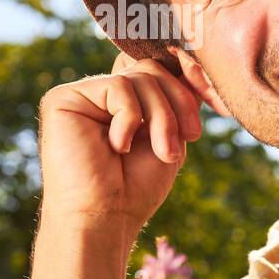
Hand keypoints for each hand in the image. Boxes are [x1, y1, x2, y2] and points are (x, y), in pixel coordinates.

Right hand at [37, 51, 203, 236]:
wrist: (104, 217)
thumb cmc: (137, 187)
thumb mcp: (172, 135)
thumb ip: (178, 98)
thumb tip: (195, 61)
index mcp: (125, 102)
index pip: (160, 70)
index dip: (189, 80)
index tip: (216, 101)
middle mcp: (101, 94)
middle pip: (153, 69)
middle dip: (180, 103)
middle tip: (189, 137)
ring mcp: (81, 93)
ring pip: (141, 77)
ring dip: (162, 117)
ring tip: (162, 151)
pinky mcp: (63, 97)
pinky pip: (118, 86)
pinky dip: (130, 119)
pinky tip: (117, 147)